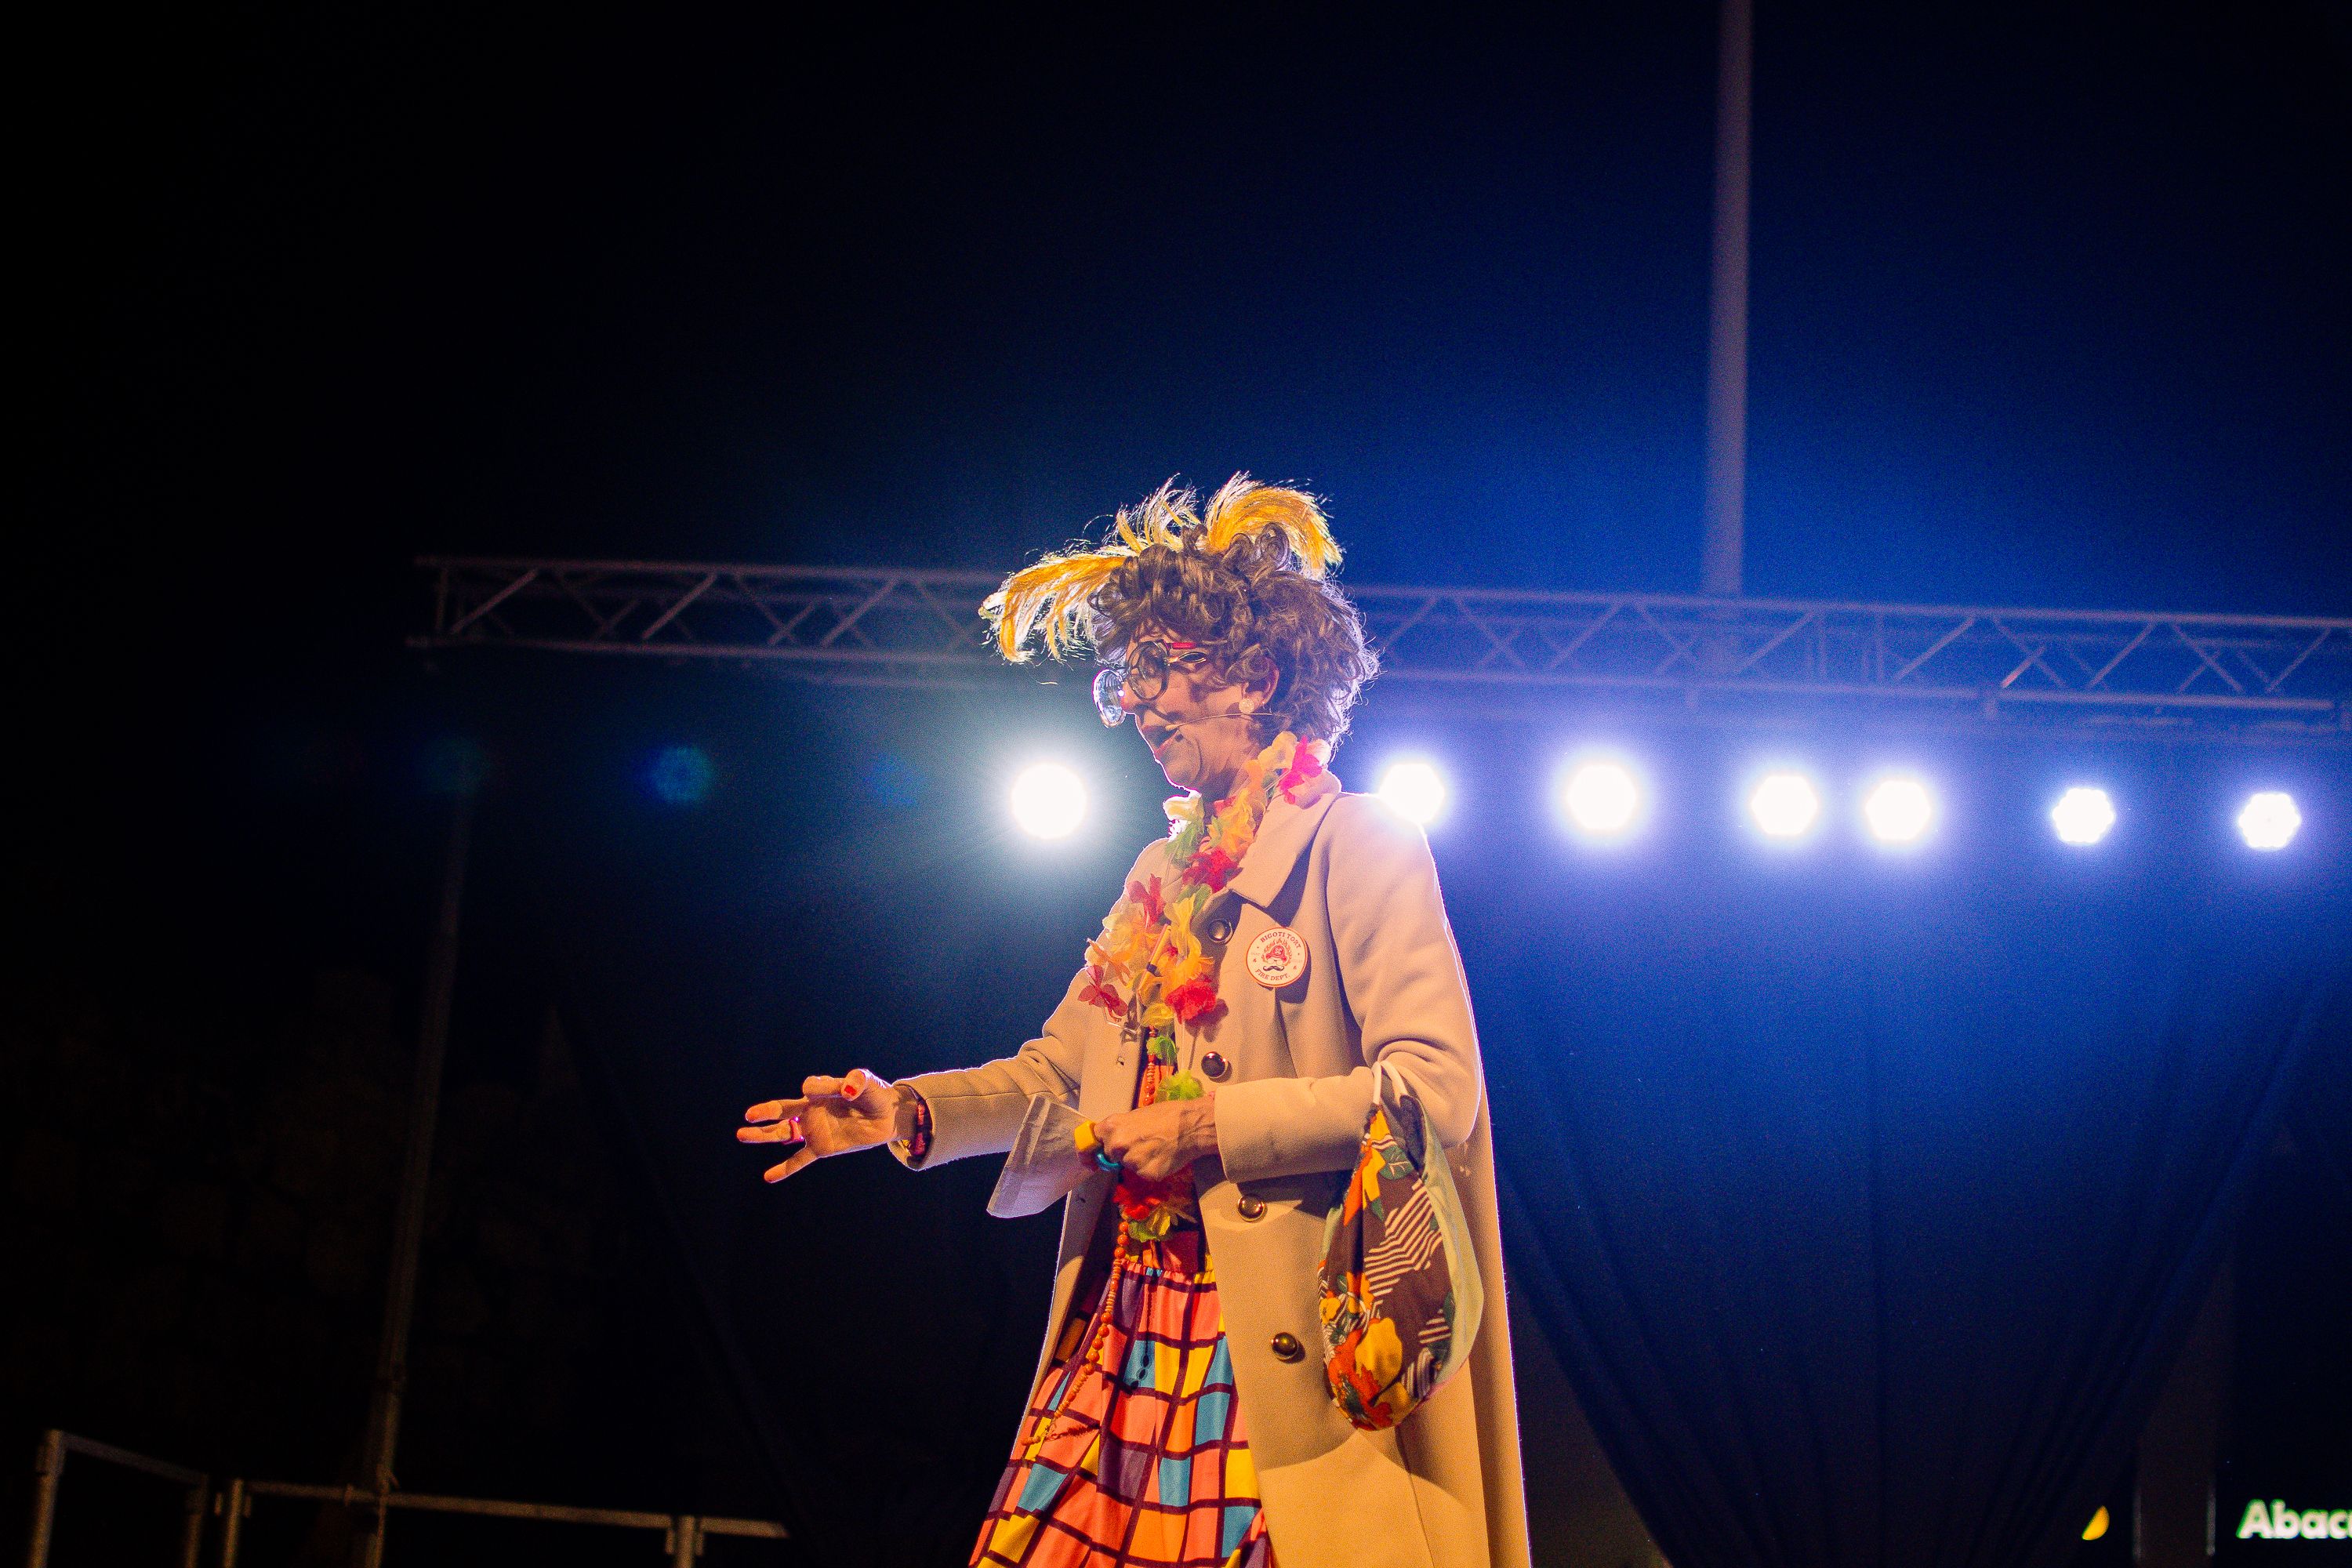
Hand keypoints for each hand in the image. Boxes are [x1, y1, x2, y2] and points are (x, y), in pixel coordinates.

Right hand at [738, 1069, 914, 1183]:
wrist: (886, 1117)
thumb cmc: (873, 1095)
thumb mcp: (867, 1083)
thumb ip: (856, 1081)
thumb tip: (845, 1089)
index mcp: (820, 1091)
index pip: (811, 1087)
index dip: (821, 1087)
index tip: (844, 1089)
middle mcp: (812, 1109)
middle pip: (783, 1110)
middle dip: (766, 1112)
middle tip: (749, 1115)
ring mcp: (814, 1129)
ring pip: (784, 1133)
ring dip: (763, 1135)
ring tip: (741, 1135)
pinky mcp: (821, 1148)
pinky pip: (799, 1159)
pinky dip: (785, 1169)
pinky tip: (768, 1177)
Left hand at [1093, 1095, 1217, 1183]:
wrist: (1191, 1125)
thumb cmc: (1167, 1114)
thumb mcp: (1136, 1115)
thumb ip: (1120, 1128)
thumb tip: (1111, 1140)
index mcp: (1112, 1127)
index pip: (1092, 1141)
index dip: (1090, 1151)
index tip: (1089, 1160)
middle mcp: (1117, 1145)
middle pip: (1111, 1155)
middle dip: (1121, 1152)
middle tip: (1141, 1143)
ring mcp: (1131, 1162)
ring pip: (1128, 1165)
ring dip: (1138, 1160)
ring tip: (1156, 1148)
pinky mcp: (1146, 1174)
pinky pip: (1143, 1173)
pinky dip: (1151, 1168)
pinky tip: (1163, 1157)